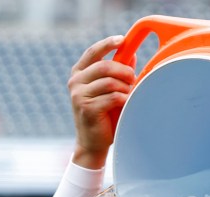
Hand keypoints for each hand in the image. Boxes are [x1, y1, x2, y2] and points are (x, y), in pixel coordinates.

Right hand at [68, 35, 136, 170]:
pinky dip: (124, 99)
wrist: (92, 143)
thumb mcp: (109, 90)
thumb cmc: (103, 115)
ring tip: (128, 95)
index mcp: (79, 73)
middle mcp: (75, 82)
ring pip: (110, 82)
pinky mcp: (87, 108)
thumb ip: (117, 72)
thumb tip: (131, 55)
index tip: (122, 40)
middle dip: (124, 71)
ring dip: (125, 88)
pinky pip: (112, 97)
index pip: (93, 52)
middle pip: (105, 66)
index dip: (108, 44)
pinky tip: (126, 104)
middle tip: (133, 79)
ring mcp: (79, 95)